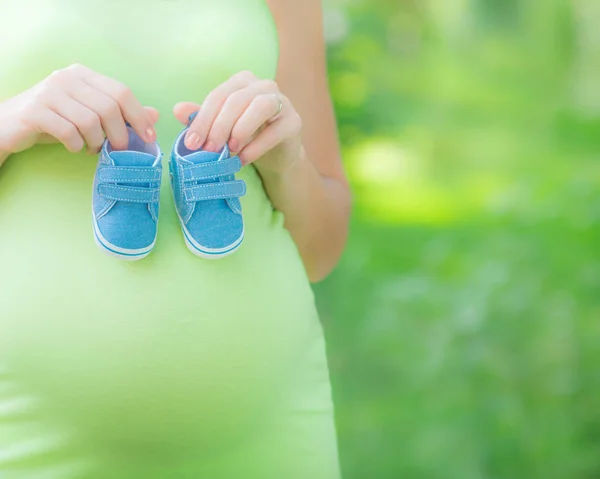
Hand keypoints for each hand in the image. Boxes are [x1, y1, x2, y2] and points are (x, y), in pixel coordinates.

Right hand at [0, 63, 157, 155]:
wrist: (8, 125)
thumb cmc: (55, 121)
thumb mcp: (90, 115)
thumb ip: (121, 114)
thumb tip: (155, 115)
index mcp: (84, 75)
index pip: (121, 91)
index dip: (139, 116)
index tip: (149, 138)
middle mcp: (66, 78)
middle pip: (108, 107)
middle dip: (119, 134)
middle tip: (118, 149)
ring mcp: (48, 92)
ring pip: (89, 121)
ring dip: (96, 142)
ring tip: (92, 148)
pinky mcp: (34, 111)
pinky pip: (68, 132)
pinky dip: (77, 145)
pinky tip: (74, 147)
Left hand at [173, 70, 302, 174]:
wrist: (276, 155)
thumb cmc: (245, 137)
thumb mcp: (221, 128)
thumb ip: (201, 118)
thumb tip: (176, 109)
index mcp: (242, 82)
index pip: (218, 96)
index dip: (202, 119)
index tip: (192, 144)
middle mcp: (263, 85)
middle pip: (237, 100)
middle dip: (219, 126)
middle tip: (208, 150)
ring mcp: (282, 101)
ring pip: (260, 106)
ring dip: (240, 129)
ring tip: (229, 151)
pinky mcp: (294, 122)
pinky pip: (275, 130)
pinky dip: (257, 146)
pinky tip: (244, 159)